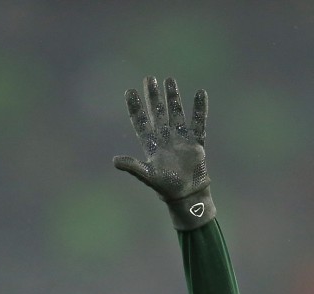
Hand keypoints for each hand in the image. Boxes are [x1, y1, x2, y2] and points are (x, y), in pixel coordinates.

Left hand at [113, 77, 214, 229]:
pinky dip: (199, 109)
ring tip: (169, 80)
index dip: (135, 108)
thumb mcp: (148, 176)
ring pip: (175, 113)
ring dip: (172, 98)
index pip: (141, 122)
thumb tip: (114, 161)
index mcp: (151, 145)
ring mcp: (181, 138)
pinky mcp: (196, 142)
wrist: (187, 195)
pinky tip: (200, 93)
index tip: (129, 91)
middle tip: (149, 78)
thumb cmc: (166, 187)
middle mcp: (165, 138)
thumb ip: (133, 166)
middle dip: (153, 97)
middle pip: (158, 113)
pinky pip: (198, 122)